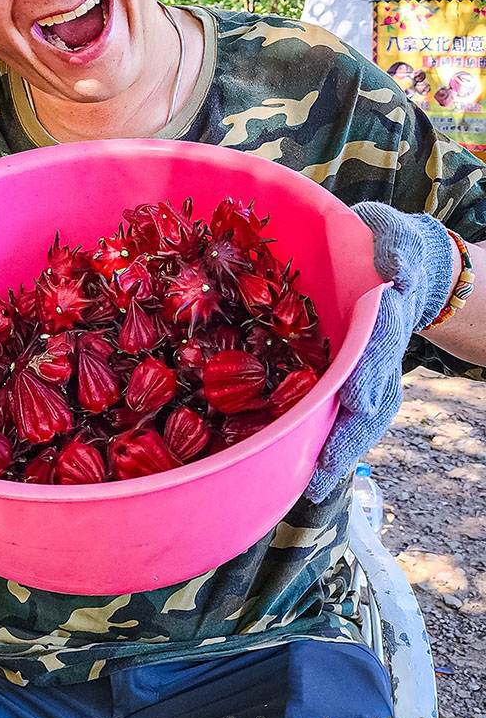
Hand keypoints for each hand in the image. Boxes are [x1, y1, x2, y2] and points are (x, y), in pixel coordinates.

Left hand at [304, 202, 454, 503]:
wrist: (406, 266)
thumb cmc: (383, 244)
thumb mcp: (392, 232)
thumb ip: (397, 244)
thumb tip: (399, 271)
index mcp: (387, 310)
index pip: (380, 344)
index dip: (369, 372)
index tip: (358, 401)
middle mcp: (382, 347)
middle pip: (373, 394)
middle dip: (352, 429)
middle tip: (328, 463)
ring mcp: (372, 367)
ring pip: (363, 416)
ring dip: (343, 447)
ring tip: (316, 484)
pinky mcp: (354, 376)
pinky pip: (347, 415)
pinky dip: (335, 445)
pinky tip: (312, 478)